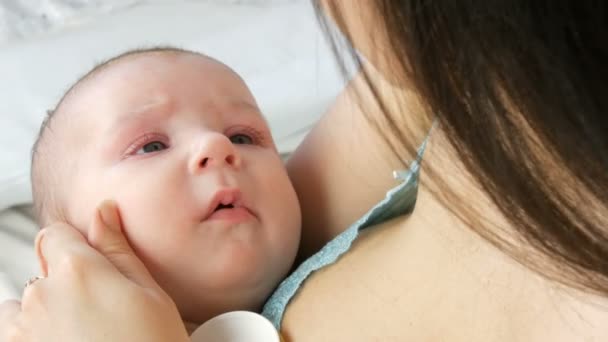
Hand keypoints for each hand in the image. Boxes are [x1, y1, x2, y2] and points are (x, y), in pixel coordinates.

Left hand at [0, 201, 188, 341]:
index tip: (93, 264)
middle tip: (100, 308)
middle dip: (65, 278)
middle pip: (42, 268)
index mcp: (78, 271)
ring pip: (24, 303)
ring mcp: (24, 330)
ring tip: (81, 334)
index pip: (56, 233)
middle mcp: (42, 296)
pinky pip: (13, 332)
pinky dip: (32, 335)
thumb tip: (103, 212)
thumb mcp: (151, 294)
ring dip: (44, 310)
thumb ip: (118, 249)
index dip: (76, 245)